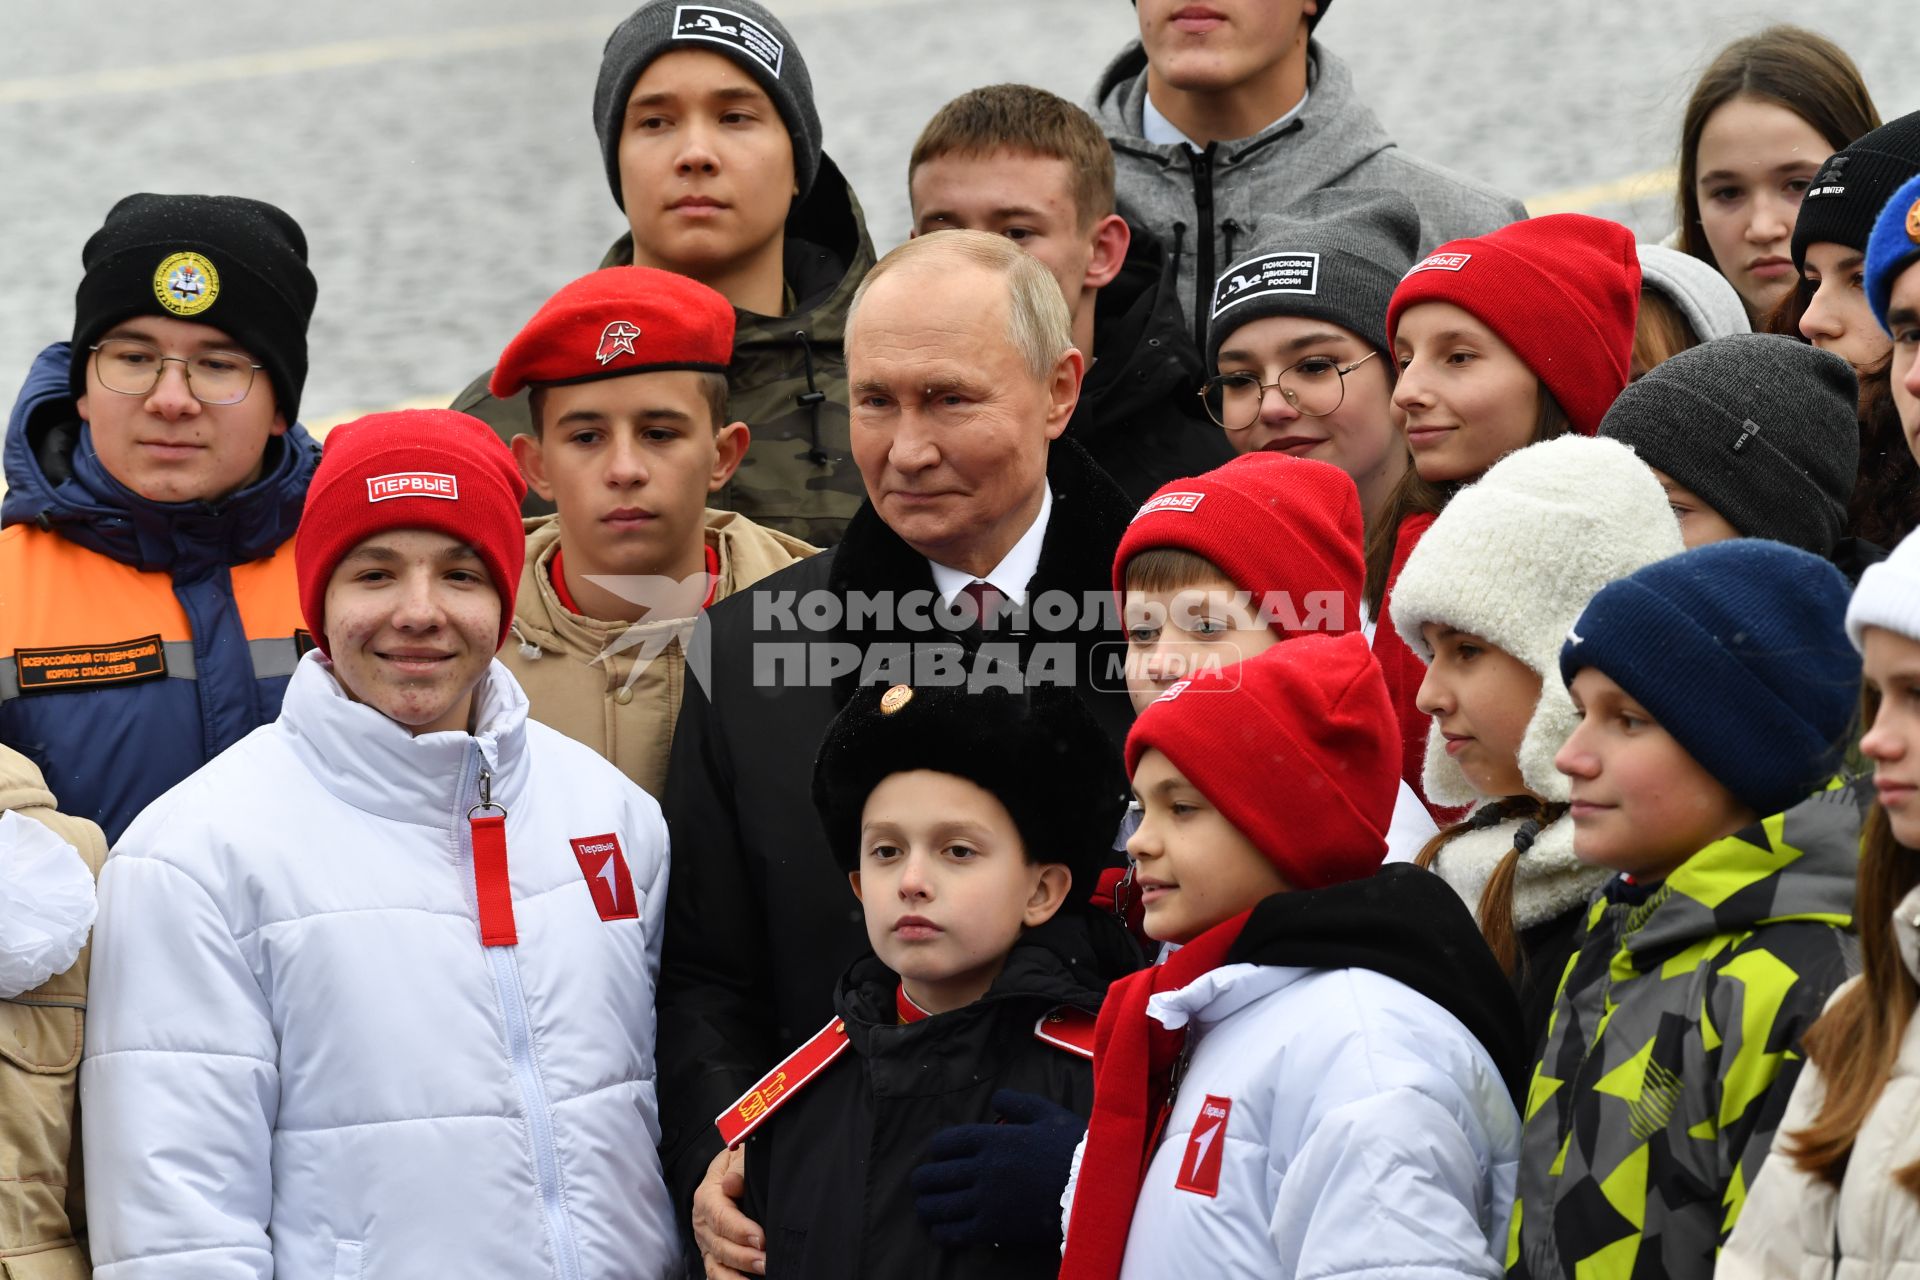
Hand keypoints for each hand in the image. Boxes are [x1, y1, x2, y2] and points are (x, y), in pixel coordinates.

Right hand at [692, 1145, 764, 1277]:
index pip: (721, 1218)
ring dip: (736, 1276)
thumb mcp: (737, 1157)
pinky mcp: (712, 1256)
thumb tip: (733, 1184)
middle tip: (766, 1263)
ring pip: (717, 1265)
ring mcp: (706, 1243)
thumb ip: (738, 1169)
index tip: (761, 1239)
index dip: (740, 1230)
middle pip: (720, 1246)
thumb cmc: (736, 1166)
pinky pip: (716, 1275)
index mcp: (707, 1197)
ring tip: (760, 1276)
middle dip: (744, 1257)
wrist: (725, 1174)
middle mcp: (703, 1224)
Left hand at [911, 1089, 1086, 1246]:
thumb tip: (996, 1099)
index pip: (946, 1143)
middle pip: (935, 1175)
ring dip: (927, 1207)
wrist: (1093, 1187)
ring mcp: (985, 1199)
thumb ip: (1018, 1103)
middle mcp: (981, 1167)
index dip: (937, 1149)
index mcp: (991, 1138)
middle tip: (922, 1184)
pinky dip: (942, 1232)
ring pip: (939, 1206)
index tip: (938, 1155)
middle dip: (924, 1180)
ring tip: (926, 1209)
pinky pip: (955, 1232)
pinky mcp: (993, 1228)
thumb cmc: (1072, 1148)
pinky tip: (941, 1231)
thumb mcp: (1047, 1114)